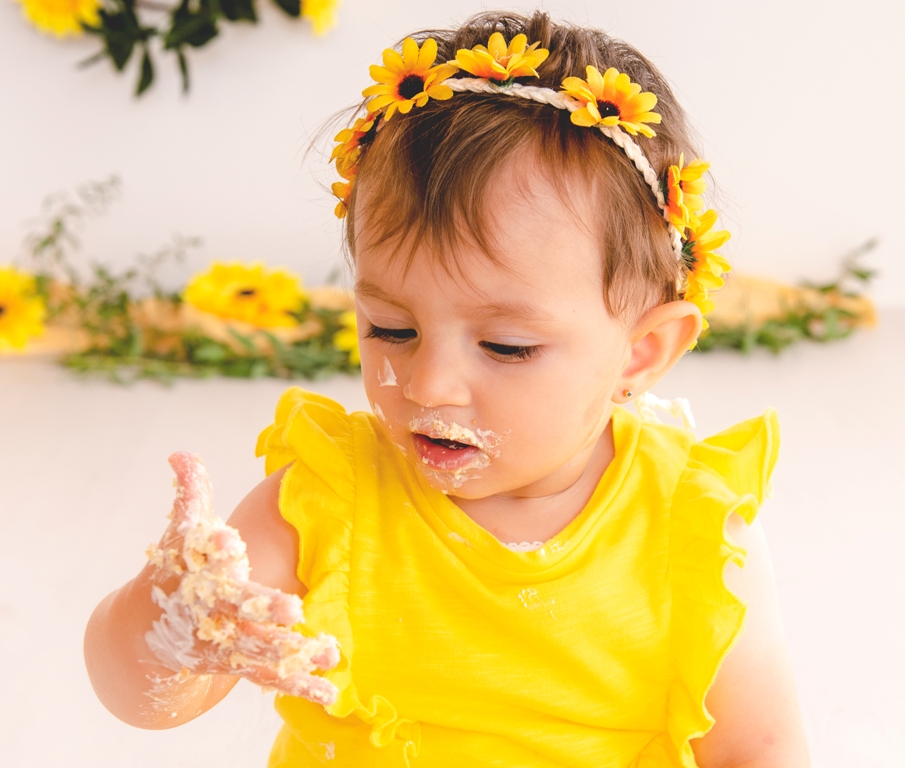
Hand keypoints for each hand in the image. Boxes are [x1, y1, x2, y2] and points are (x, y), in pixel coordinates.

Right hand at [144, 451, 338, 705]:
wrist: (148, 629)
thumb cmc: (177, 569)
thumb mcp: (180, 530)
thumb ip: (190, 491)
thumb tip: (179, 451)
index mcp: (199, 574)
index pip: (203, 558)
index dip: (214, 548)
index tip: (226, 539)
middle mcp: (210, 612)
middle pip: (236, 610)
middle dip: (262, 609)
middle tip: (293, 607)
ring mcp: (224, 643)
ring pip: (258, 650)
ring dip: (292, 653)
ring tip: (328, 652)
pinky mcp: (238, 666)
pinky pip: (268, 679)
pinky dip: (297, 687)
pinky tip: (329, 691)